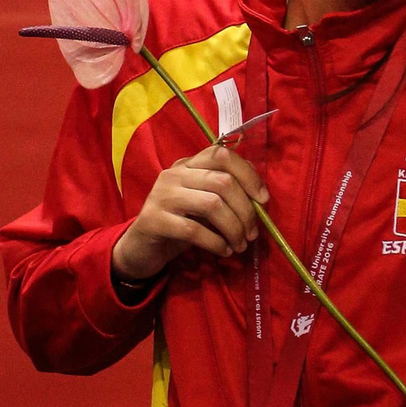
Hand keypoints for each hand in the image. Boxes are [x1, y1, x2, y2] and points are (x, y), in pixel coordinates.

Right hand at [112, 143, 269, 285]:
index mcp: (189, 164)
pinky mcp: (154, 220)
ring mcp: (162, 195)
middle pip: (223, 182)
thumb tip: (260, 193)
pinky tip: (224, 251)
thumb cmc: (180, 222)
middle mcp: (174, 174)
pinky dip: (216, 242)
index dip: (248, 175)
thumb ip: (227, 191)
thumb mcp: (204, 202)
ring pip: (212, 205)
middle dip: (245, 210)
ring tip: (241, 245)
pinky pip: (194, 230)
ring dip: (234, 228)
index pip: (222, 154)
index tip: (263, 199)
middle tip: (253, 233)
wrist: (142, 246)